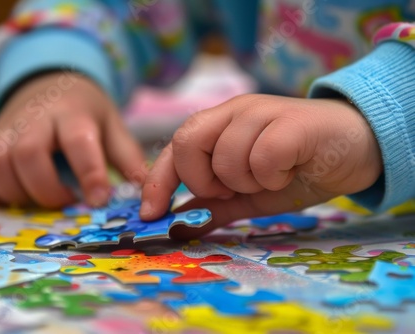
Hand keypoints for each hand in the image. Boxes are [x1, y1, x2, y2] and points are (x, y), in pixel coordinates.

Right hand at [0, 72, 144, 208]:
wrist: (49, 86)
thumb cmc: (84, 114)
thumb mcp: (112, 127)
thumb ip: (128, 159)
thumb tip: (148, 192)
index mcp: (73, 113)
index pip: (78, 141)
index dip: (89, 173)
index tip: (99, 200)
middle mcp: (33, 118)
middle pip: (27, 154)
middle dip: (47, 189)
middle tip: (66, 200)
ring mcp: (3, 130)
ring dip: (18, 193)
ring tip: (43, 197)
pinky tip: (15, 193)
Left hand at [140, 94, 381, 236]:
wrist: (354, 149)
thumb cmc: (297, 168)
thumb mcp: (248, 194)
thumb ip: (212, 205)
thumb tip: (174, 225)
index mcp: (219, 125)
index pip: (173, 148)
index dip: (157, 182)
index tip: (151, 214)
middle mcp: (235, 111)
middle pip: (187, 142)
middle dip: (203, 179)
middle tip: (233, 187)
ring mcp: (262, 112)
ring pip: (226, 157)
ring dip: (247, 181)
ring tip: (272, 175)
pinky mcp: (291, 122)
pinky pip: (262, 157)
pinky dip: (273, 176)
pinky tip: (290, 170)